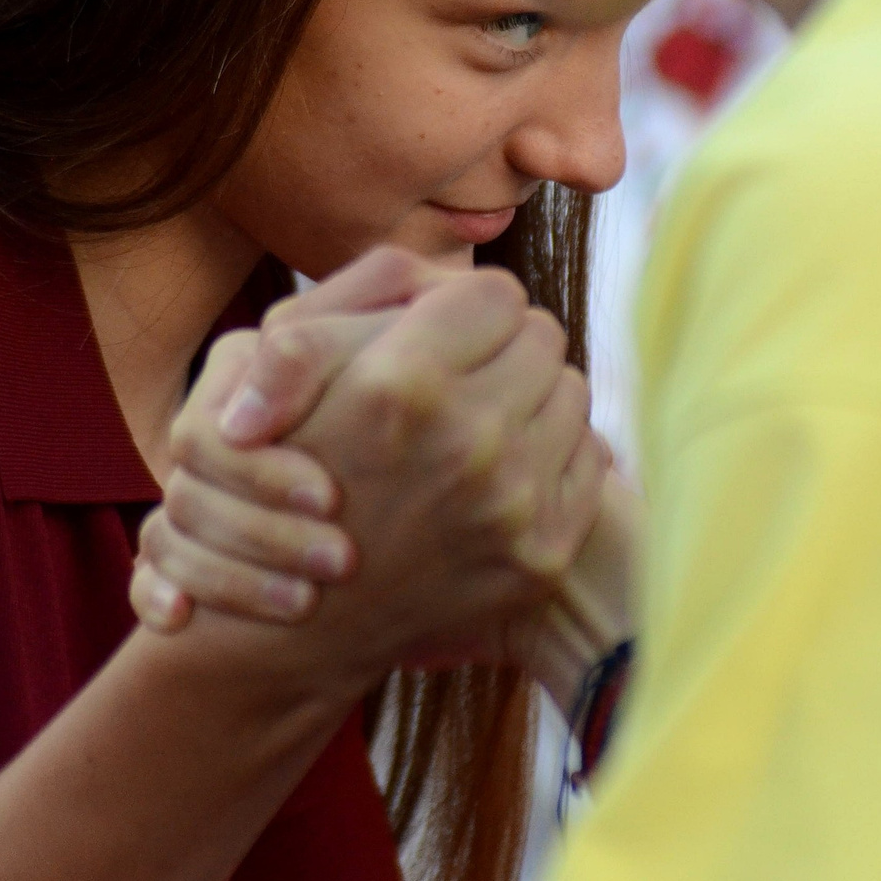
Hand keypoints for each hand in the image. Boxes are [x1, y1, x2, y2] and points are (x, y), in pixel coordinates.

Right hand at [131, 248, 622, 694]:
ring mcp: (511, 502)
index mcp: (402, 379)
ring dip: (531, 399)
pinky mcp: (542, 551)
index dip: (467, 309)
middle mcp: (466, 440)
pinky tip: (500, 473)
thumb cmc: (293, 458)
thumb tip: (448, 272)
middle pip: (543, 336)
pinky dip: (551, 456)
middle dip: (504, 349)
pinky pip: (588, 457)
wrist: (304, 609)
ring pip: (570, 392)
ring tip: (478, 424)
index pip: (498, 293)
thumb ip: (374, 284)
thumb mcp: (292, 354)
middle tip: (463, 378)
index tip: (443, 336)